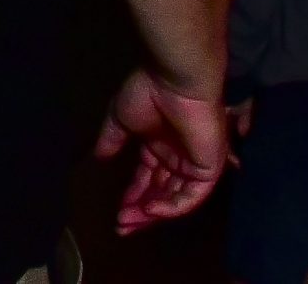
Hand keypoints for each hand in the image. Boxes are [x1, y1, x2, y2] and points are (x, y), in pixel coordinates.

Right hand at [94, 67, 230, 234]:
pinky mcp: (209, 168)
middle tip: (122, 225)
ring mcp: (194, 164)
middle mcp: (177, 157)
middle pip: (160, 193)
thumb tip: (98, 159)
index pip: (147, 179)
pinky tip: (151, 209)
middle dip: (141, 211)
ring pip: (175, 198)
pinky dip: (172, 206)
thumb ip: (111, 140)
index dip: (133, 197)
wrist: (176, 80)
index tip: (117, 214)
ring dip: (153, 213)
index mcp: (158, 145)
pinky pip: (192, 196)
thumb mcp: (120, 118)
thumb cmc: (148, 93)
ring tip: (130, 221)